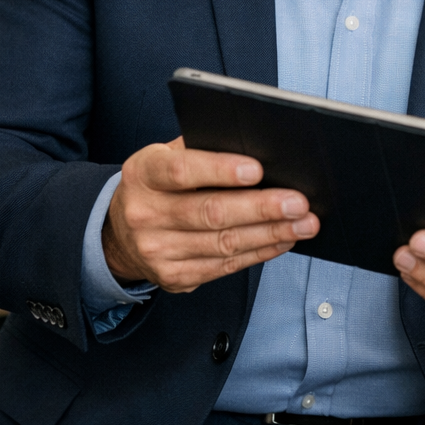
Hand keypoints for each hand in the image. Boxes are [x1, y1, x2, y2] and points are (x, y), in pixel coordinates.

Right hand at [103, 137, 318, 292]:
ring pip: (223, 243)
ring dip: (270, 234)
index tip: (257, 170)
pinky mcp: (174, 277)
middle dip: (261, 208)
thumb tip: (260, 147)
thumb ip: (203, 148)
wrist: (121, 233)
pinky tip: (282, 240)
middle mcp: (144, 214)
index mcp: (143, 174)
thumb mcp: (166, 157)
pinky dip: (259, 252)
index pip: (181, 171)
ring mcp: (157, 250)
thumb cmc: (159, 184)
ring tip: (303, 223)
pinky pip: (225, 266)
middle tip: (298, 203)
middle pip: (210, 212)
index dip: (220, 170)